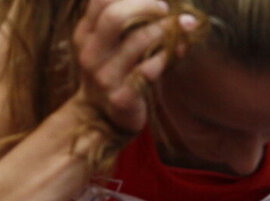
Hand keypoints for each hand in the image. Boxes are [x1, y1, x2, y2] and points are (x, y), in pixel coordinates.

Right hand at [71, 0, 197, 138]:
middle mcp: (91, 55)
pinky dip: (168, 56)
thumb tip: (163, 3)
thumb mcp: (107, 44)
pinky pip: (149, 70)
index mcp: (85, 35)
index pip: (100, 1)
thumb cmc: (113, 71)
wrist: (101, 119)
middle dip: (146, 6)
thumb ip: (124, 20)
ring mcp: (105, 78)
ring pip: (138, 42)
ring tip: (183, 27)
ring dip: (166, 30)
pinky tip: (180, 51)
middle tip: (165, 10)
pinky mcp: (121, 98)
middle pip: (114, 17)